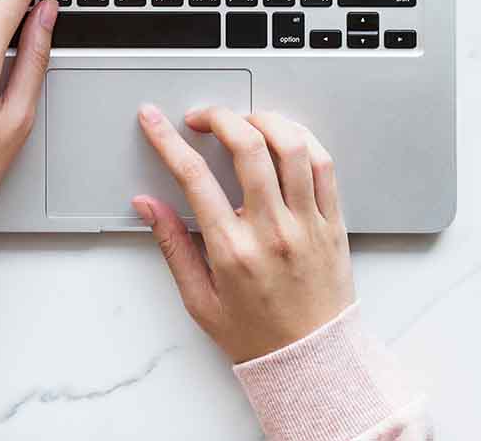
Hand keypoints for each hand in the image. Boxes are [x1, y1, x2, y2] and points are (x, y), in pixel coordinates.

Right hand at [133, 106, 353, 362]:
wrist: (314, 362)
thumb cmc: (257, 336)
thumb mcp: (200, 299)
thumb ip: (172, 245)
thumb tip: (148, 205)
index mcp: (233, 251)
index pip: (194, 178)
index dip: (167, 140)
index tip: (154, 120)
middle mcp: (272, 231)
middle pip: (247, 147)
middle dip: (218, 117)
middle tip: (201, 117)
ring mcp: (307, 223)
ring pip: (291, 145)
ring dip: (262, 119)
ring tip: (244, 121)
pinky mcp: (332, 221)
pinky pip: (323, 164)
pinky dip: (302, 138)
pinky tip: (283, 136)